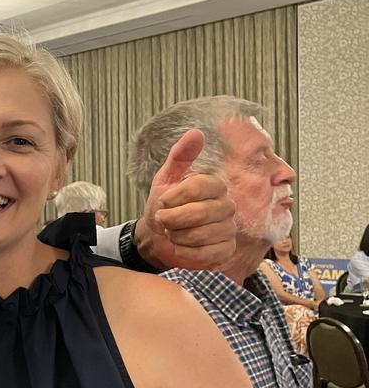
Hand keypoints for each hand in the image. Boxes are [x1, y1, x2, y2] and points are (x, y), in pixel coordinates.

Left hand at [135, 129, 235, 269]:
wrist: (158, 234)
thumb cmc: (164, 205)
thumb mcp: (166, 178)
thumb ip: (180, 156)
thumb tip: (196, 133)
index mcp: (215, 186)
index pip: (200, 186)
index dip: (175, 196)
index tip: (163, 201)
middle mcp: (227, 206)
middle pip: (200, 212)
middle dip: (172, 218)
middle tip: (164, 220)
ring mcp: (229, 230)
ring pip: (201, 235)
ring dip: (176, 235)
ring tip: (172, 232)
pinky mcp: (225, 250)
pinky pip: (205, 254)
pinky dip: (184, 251)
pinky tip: (180, 246)